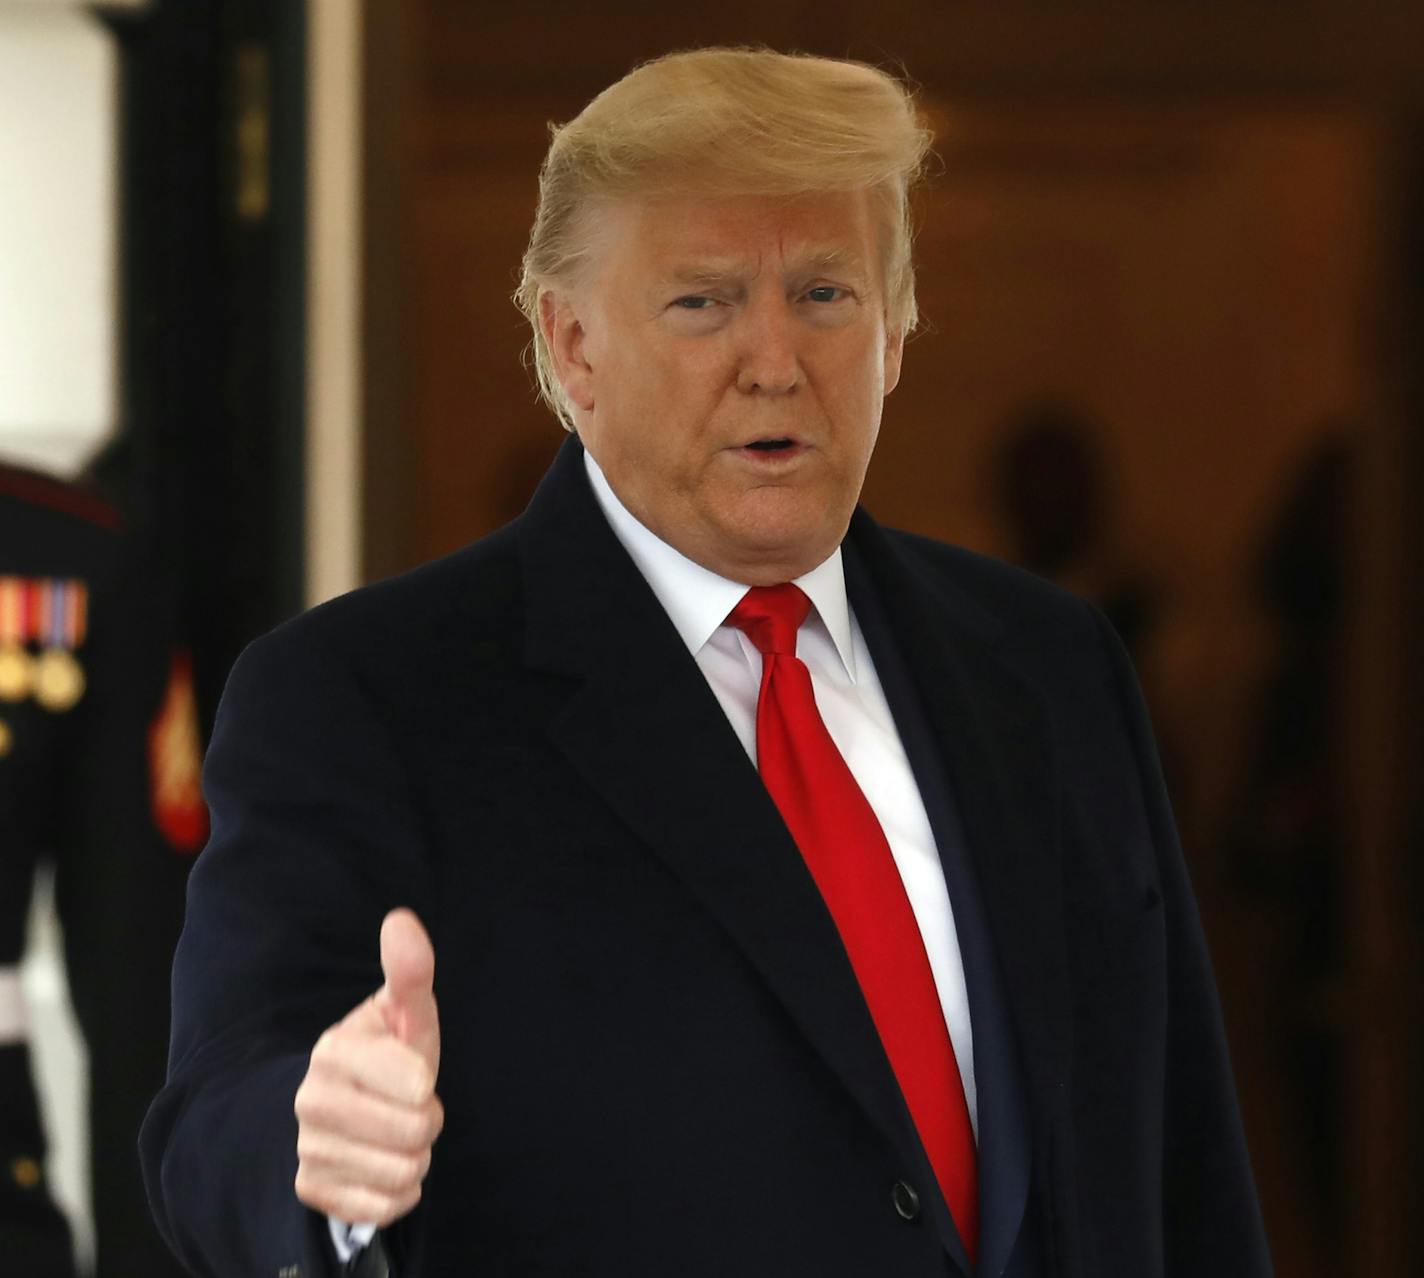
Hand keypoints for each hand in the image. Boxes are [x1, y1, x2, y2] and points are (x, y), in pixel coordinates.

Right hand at [294, 908, 443, 1225]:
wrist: (342, 1107)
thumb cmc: (387, 1053)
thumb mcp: (404, 1014)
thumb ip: (409, 972)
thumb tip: (401, 919)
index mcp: (334, 1050)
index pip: (414, 1083)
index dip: (425, 1081)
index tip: (413, 1073)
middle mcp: (311, 1101)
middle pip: (416, 1132)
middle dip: (426, 1120)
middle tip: (407, 1104)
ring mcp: (308, 1149)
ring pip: (404, 1172)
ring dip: (414, 1156)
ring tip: (394, 1132)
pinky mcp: (313, 1191)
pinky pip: (385, 1206)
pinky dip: (398, 1190)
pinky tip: (383, 1163)